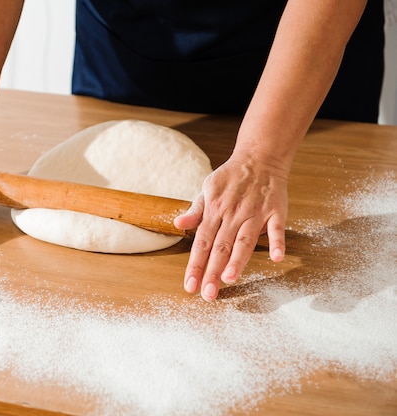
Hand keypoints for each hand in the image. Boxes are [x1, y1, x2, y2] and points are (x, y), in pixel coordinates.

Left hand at [174, 155, 288, 300]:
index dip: (195, 265)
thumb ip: (195, 211)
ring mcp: (255, 213)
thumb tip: (177, 223)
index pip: (202, 243)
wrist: (259, 157)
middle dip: (213, 271)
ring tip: (230, 279)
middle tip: (208, 294)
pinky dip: (277, 242)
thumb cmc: (230, 178)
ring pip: (244, 239)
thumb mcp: (207, 190)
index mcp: (214, 210)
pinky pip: (277, 228)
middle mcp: (233, 213)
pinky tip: (276, 257)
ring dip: (238, 259)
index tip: (190, 286)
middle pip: (221, 246)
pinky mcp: (276, 211)